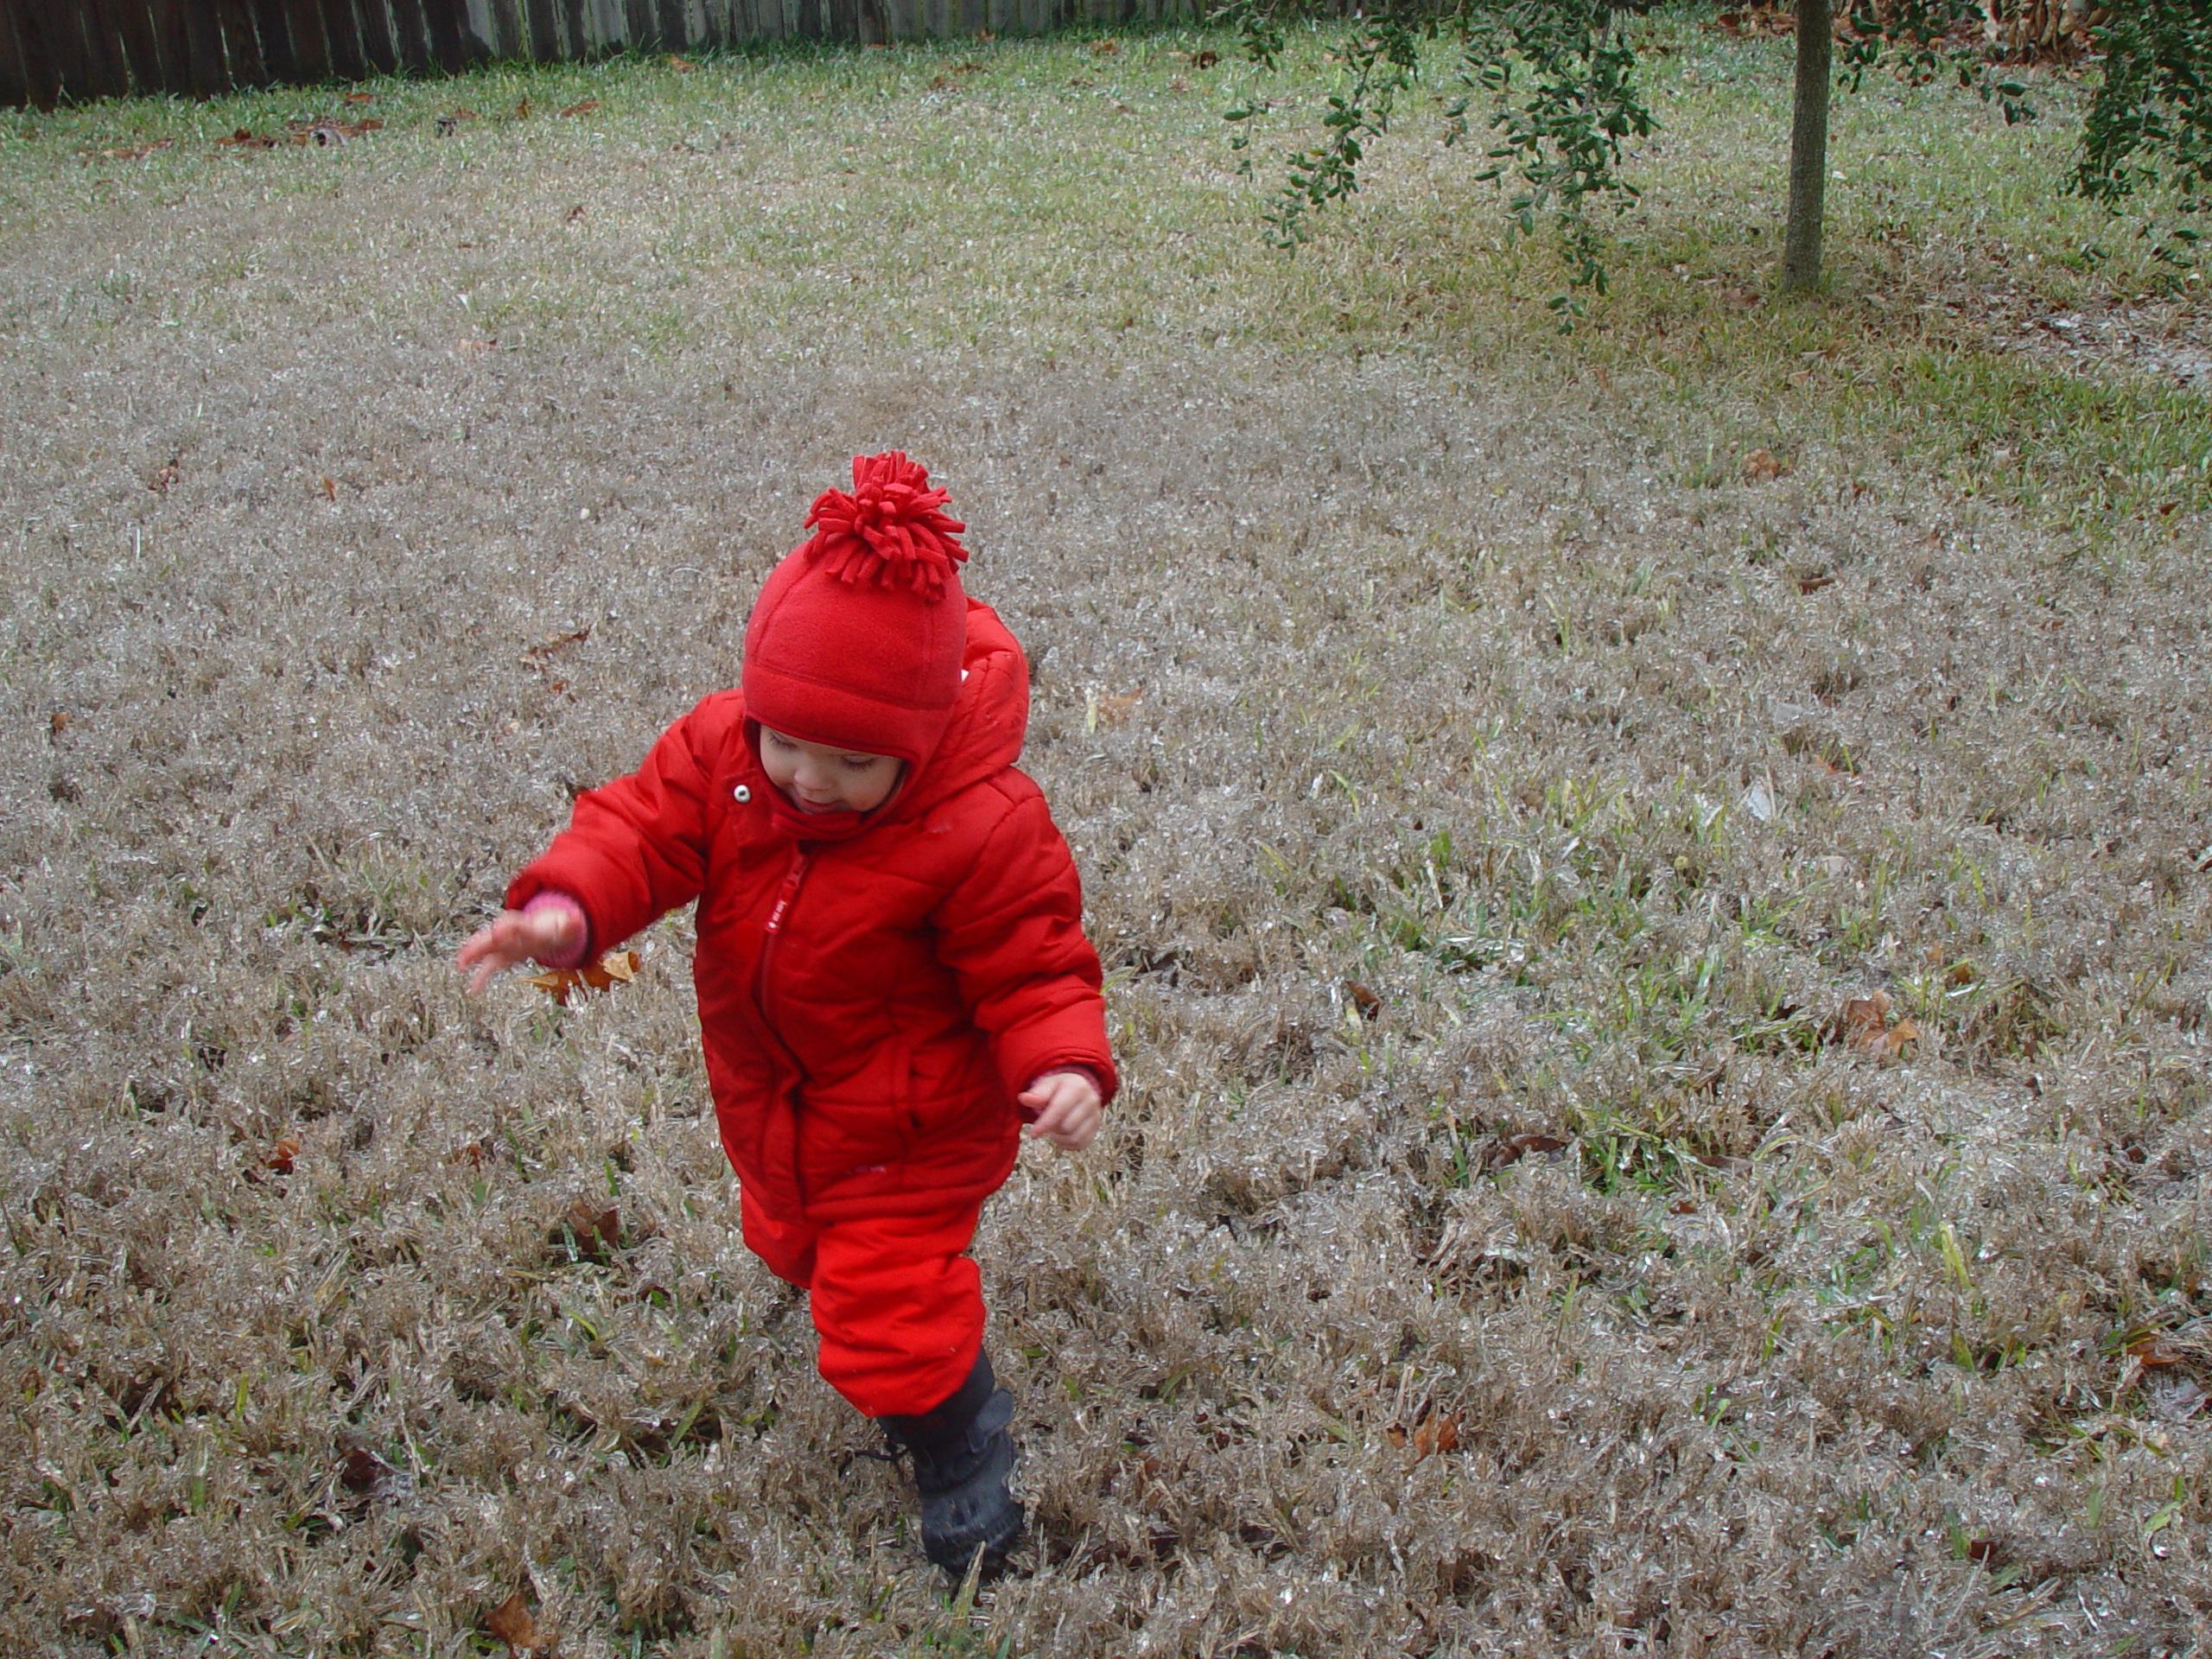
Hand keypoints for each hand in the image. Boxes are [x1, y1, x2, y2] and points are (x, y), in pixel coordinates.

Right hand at [456, 904, 581, 993]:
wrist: (548, 929)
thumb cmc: (556, 930)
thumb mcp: (567, 927)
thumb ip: (571, 924)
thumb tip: (575, 920)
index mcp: (527, 926)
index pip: (515, 924)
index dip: (507, 928)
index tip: (498, 932)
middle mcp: (511, 934)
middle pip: (493, 935)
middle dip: (481, 942)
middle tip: (468, 950)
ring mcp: (505, 944)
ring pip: (486, 948)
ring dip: (473, 954)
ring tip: (461, 965)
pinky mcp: (503, 956)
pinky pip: (490, 966)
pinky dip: (481, 976)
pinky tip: (473, 990)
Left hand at [1018, 1070, 1102, 1151]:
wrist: (1078, 1088)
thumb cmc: (1058, 1088)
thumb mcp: (1047, 1085)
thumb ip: (1036, 1094)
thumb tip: (1023, 1098)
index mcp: (1078, 1087)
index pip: (1059, 1110)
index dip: (1045, 1124)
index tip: (1032, 1134)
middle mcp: (1091, 1101)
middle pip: (1067, 1126)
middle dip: (1052, 1128)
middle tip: (1047, 1122)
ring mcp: (1096, 1116)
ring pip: (1074, 1138)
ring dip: (1059, 1137)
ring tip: (1054, 1128)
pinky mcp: (1096, 1129)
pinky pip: (1080, 1144)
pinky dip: (1067, 1144)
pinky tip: (1061, 1135)